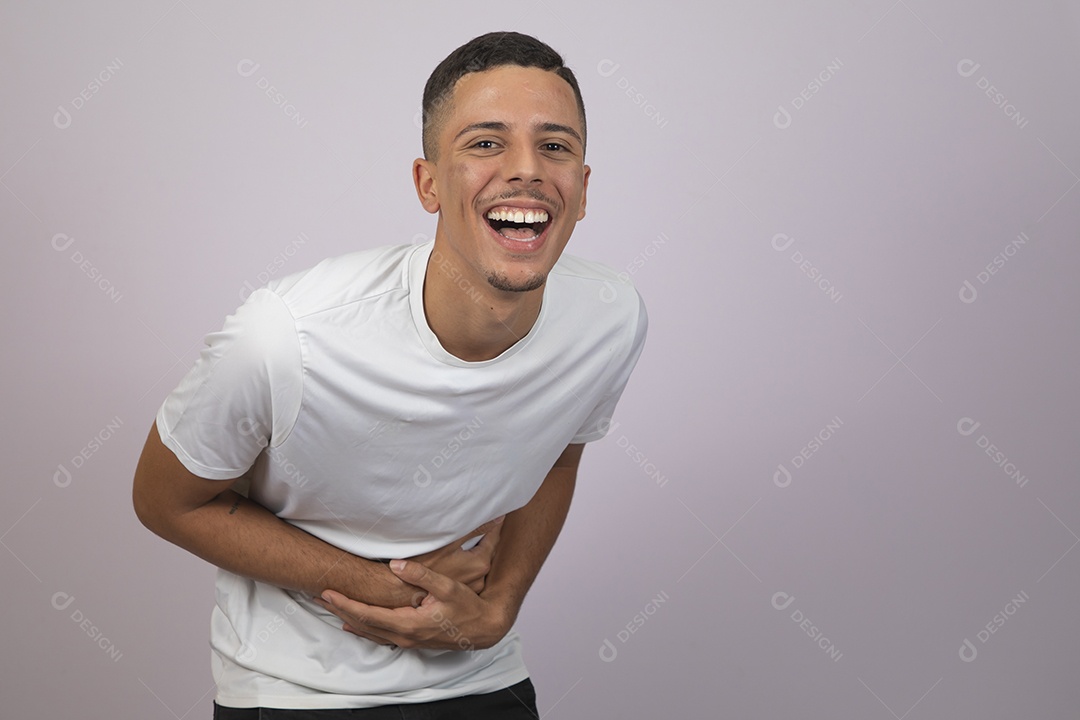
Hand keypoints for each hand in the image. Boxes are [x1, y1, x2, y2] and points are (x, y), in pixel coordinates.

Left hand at [315, 559, 511, 650]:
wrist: (483, 629)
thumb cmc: (467, 607)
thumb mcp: (447, 586)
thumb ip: (420, 575)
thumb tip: (396, 564)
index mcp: (409, 623)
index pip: (368, 615)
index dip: (346, 604)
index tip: (329, 593)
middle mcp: (404, 636)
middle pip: (363, 625)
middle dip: (341, 610)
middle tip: (320, 596)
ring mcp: (408, 641)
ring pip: (370, 633)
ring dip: (349, 619)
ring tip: (331, 607)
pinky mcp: (412, 641)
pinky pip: (380, 637)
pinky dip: (364, 629)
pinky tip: (355, 625)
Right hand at [406, 515, 503, 594]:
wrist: (399, 590)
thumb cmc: (422, 563)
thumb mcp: (449, 541)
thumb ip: (475, 529)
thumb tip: (498, 518)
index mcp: (480, 564)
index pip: (492, 538)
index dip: (494, 524)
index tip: (496, 513)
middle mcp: (479, 578)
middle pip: (486, 550)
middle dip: (486, 536)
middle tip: (485, 521)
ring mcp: (469, 587)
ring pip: (477, 562)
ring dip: (475, 550)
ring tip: (471, 537)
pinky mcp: (458, 592)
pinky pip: (467, 572)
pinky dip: (466, 562)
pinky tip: (457, 555)